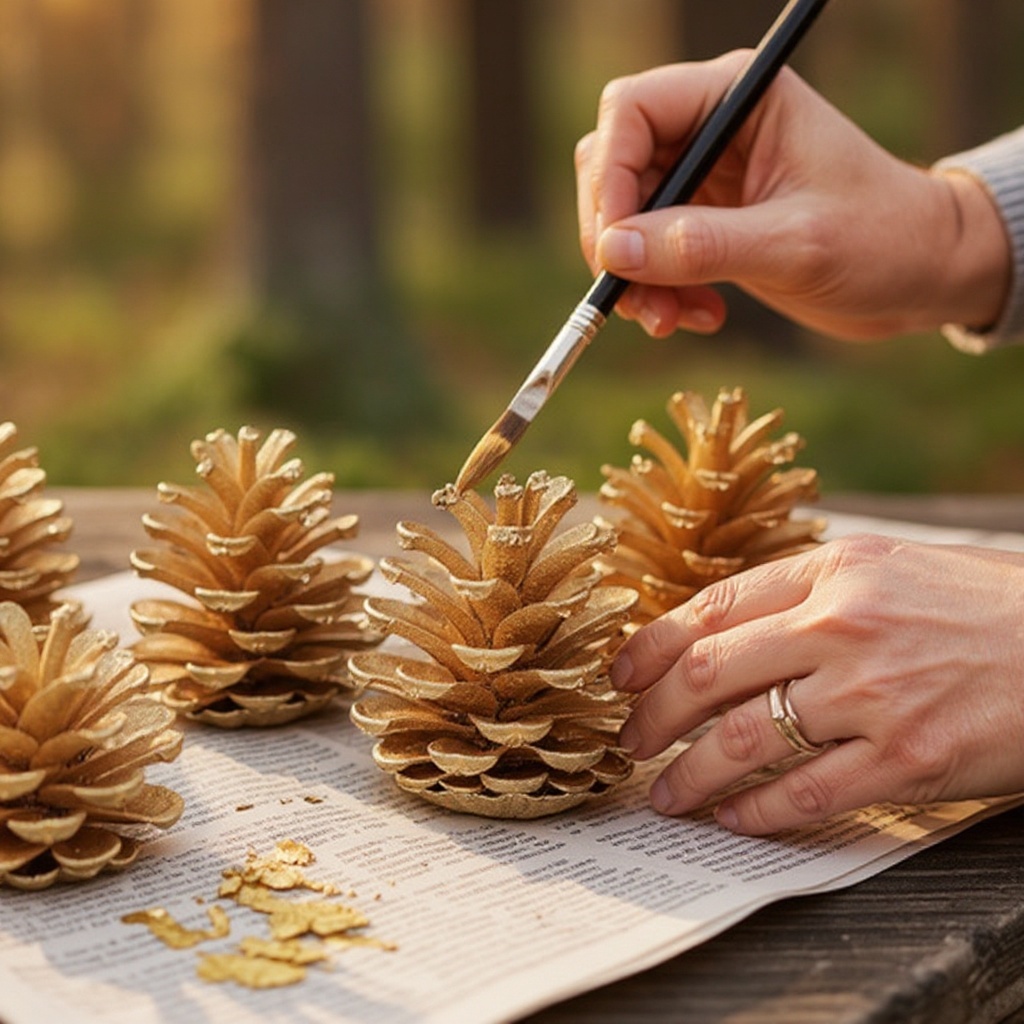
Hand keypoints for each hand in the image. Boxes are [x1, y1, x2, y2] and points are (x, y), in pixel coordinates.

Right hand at [576, 53, 1009, 339]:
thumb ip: (701, 246)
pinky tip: (698, 316)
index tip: (615, 250)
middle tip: (635, 297)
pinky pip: (648, 252)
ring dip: (635, 276)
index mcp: (739, 98)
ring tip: (671, 321)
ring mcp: (707, 176)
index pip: (633, 112)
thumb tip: (614, 252)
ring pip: (625, 218)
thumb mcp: (793, 245)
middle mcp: (714, 128)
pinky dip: (658, 291)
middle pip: (615, 166)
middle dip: (615, 239)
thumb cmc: (881, 240)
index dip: (610, 179)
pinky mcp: (706, 221)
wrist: (919, 276)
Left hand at [612, 534, 1023, 834]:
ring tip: (666, 794)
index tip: (622, 677)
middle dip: (653, 715)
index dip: (651, 646)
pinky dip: (757, 812)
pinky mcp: (909, 759)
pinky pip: (806, 794)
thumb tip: (726, 631)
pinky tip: (733, 819)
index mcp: (835, 569)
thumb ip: (809, 592)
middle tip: (631, 742)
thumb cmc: (984, 606)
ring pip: (743, 739)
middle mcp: (843, 625)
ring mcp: (873, 694)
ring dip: (690, 774)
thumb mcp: (891, 568)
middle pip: (708, 672)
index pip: (711, 607)